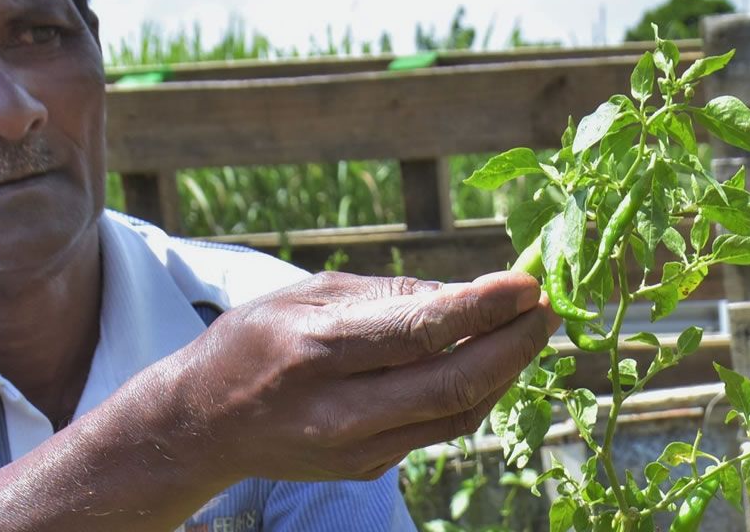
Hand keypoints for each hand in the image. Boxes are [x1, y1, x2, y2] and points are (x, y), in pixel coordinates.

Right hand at [161, 270, 560, 484]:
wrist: (205, 423)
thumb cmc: (254, 342)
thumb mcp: (304, 295)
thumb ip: (385, 295)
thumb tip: (462, 293)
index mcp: (317, 349)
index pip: (422, 330)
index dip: (485, 306)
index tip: (527, 281)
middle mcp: (339, 407)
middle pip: (453, 381)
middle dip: (513, 343)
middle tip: (543, 308)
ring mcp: (356, 448)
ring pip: (457, 414)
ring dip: (505, 373)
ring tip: (527, 333)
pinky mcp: (367, 468)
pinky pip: (438, 431)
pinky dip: (471, 395)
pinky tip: (487, 364)